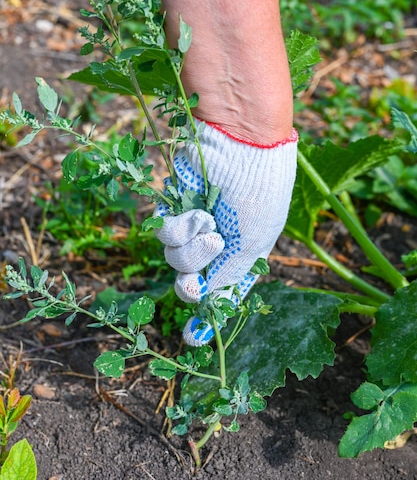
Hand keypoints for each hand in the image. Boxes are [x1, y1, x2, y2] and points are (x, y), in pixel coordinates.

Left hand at [155, 120, 297, 344]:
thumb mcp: (252, 243)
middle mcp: (216, 244)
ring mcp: (193, 225)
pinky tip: (196, 210)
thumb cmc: (258, 193)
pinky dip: (177, 225)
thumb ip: (228, 280)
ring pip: (173, 259)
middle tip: (197, 275)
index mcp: (243, 255)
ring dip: (190, 247)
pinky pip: (163, 231)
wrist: (242, 142)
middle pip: (190, 282)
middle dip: (191, 281)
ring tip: (208, 223)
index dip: (206, 318)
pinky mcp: (174, 205)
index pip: (221, 294)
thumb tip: (204, 316)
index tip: (191, 339)